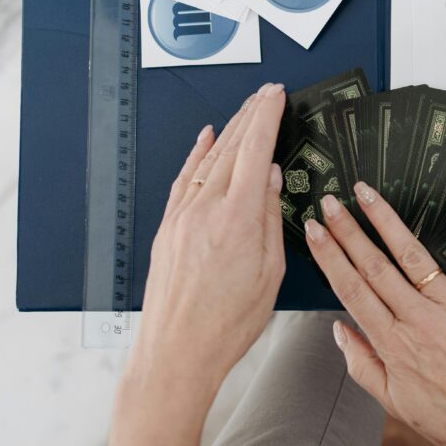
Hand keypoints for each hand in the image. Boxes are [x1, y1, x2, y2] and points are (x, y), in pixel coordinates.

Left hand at [106, 83, 286, 445]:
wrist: (176, 352)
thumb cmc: (225, 323)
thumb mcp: (269, 272)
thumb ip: (268, 217)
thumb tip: (268, 178)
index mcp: (236, 218)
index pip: (254, 151)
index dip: (267, 117)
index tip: (276, 96)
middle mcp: (204, 209)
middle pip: (231, 147)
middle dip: (251, 114)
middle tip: (266, 93)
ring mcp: (182, 216)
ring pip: (208, 160)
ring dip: (229, 130)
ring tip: (246, 109)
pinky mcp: (168, 227)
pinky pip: (184, 178)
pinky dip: (197, 155)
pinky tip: (206, 140)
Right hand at [304, 179, 445, 445]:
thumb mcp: (397, 403)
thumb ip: (362, 365)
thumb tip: (340, 331)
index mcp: (396, 344)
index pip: (352, 290)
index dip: (330, 257)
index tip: (315, 233)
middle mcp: (421, 319)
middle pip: (375, 266)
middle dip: (348, 230)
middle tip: (331, 202)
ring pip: (412, 253)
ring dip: (386, 219)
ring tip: (367, 193)